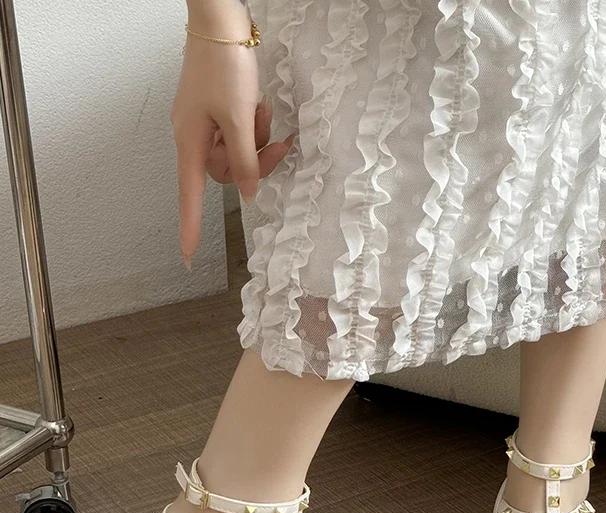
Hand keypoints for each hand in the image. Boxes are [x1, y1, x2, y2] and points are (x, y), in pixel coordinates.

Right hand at [171, 34, 292, 264]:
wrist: (219, 22)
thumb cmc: (224, 67)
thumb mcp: (239, 117)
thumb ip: (244, 160)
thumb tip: (247, 193)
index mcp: (190, 142)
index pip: (190, 196)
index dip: (190, 226)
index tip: (187, 256)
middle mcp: (192, 137)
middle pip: (224, 173)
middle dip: (254, 162)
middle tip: (278, 144)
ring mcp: (202, 124)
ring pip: (235, 154)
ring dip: (256, 141)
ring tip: (262, 112)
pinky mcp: (214, 111)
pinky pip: (235, 134)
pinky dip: (251, 126)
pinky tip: (257, 105)